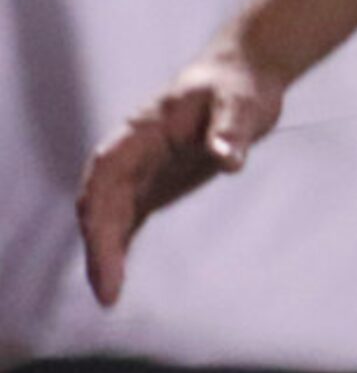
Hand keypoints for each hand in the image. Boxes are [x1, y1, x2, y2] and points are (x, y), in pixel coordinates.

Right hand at [77, 41, 285, 306]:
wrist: (242, 75)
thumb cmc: (237, 85)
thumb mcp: (240, 102)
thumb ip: (231, 130)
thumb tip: (229, 160)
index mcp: (140, 131)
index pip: (105, 176)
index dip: (98, 215)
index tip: (103, 250)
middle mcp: (131, 153)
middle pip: (101, 203)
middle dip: (99, 246)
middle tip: (108, 293)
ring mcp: (140, 169)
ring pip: (110, 215)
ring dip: (104, 253)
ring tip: (109, 297)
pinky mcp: (155, 183)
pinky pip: (128, 218)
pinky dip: (120, 246)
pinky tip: (116, 279)